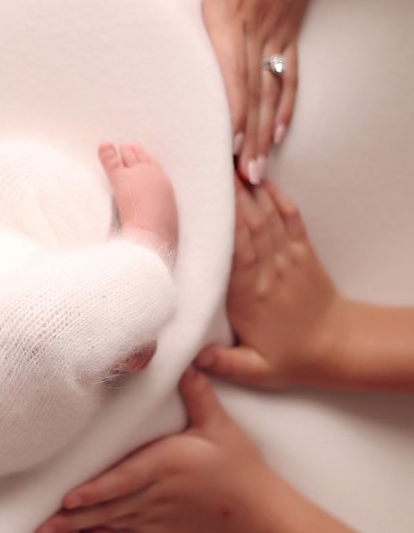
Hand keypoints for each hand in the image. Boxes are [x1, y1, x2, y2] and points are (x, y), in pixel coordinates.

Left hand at [34, 368, 276, 532]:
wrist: (258, 517)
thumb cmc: (240, 470)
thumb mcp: (221, 428)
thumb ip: (198, 396)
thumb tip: (186, 363)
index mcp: (164, 467)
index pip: (122, 481)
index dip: (94, 492)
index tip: (67, 499)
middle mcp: (154, 496)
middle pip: (105, 508)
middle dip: (69, 519)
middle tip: (35, 529)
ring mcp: (153, 520)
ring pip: (107, 525)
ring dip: (74, 532)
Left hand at [132, 0, 324, 182]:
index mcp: (228, 13)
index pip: (230, 68)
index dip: (233, 107)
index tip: (229, 140)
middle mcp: (253, 31)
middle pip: (251, 92)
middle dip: (247, 137)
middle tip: (243, 176)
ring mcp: (273, 35)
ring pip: (270, 92)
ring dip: (264, 132)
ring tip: (258, 170)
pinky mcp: (287, 34)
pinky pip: (287, 76)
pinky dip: (284, 106)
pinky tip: (276, 134)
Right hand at [194, 180, 343, 388]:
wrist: (338, 347)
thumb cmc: (292, 356)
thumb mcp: (256, 370)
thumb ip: (224, 364)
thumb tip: (193, 361)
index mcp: (251, 295)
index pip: (236, 249)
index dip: (223, 219)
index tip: (204, 194)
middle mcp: (269, 270)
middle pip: (249, 222)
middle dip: (230, 191)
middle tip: (210, 163)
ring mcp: (288, 258)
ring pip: (267, 214)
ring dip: (249, 188)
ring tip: (231, 162)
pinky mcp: (302, 252)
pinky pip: (290, 217)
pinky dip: (277, 196)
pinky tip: (262, 180)